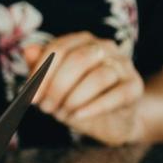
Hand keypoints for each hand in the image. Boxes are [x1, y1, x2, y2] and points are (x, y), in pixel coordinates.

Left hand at [24, 34, 145, 144]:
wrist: (110, 121)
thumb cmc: (76, 98)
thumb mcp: (52, 85)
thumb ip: (39, 68)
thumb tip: (28, 50)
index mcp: (82, 41)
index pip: (58, 48)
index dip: (41, 73)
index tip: (30, 96)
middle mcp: (105, 47)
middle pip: (78, 59)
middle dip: (57, 86)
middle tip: (47, 108)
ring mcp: (123, 65)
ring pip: (98, 77)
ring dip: (75, 98)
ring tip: (64, 113)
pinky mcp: (135, 86)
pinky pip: (117, 95)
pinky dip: (94, 107)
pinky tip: (79, 116)